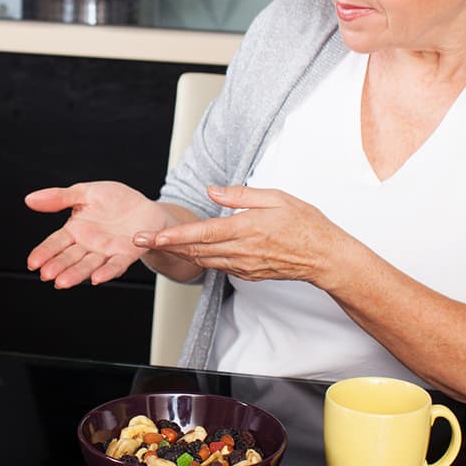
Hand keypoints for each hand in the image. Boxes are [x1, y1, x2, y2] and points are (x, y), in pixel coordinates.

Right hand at [25, 182, 168, 287]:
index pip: (55, 243)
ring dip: (75, 274)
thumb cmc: (115, 200)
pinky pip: (115, 264)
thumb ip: (59, 197)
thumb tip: (30, 199)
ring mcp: (106, 252)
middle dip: (57, 266)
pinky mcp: (125, 254)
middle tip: (46, 275)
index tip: (32, 263)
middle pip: (69, 257)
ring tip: (63, 282)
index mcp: (75, 230)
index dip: (43, 253)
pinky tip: (97, 278)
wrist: (145, 207)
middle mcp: (88, 245)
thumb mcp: (85, 192)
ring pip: (88, 265)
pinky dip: (106, 272)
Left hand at [140, 184, 346, 283]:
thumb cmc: (306, 224)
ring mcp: (243, 266)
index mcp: (246, 229)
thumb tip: (212, 191)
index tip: (154, 235)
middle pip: (195, 250)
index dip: (175, 235)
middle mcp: (241, 251)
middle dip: (165, 245)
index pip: (202, 233)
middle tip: (139, 240)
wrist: (326, 258)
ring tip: (154, 245)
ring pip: (202, 260)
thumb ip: (241, 194)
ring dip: (177, 253)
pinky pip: (217, 266)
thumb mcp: (276, 197)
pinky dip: (199, 259)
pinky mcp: (247, 274)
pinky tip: (187, 252)